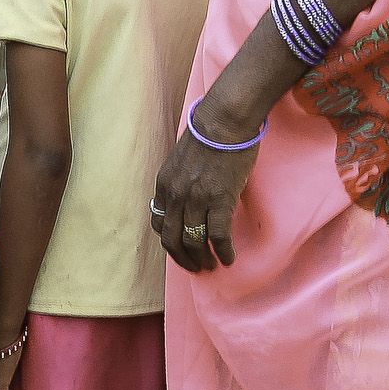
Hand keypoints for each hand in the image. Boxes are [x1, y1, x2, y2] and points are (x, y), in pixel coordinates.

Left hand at [151, 99, 260, 273]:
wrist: (224, 122)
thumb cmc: (207, 136)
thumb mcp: (181, 160)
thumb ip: (179, 181)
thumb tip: (188, 197)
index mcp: (164, 185)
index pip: (159, 223)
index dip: (169, 242)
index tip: (179, 250)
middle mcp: (176, 196)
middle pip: (172, 239)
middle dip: (183, 258)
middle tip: (195, 267)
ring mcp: (196, 200)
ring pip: (193, 241)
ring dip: (203, 259)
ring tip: (212, 267)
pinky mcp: (219, 200)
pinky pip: (218, 236)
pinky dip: (223, 251)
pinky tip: (229, 258)